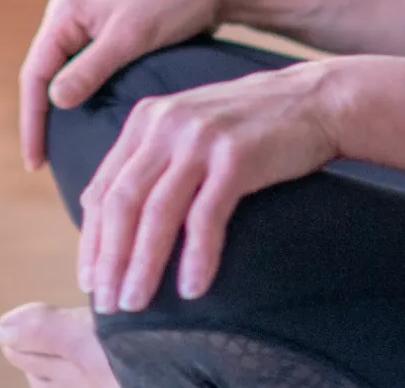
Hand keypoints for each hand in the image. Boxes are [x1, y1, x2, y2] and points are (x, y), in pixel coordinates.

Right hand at [18, 0, 233, 170]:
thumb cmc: (170, 3)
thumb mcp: (129, 38)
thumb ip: (90, 69)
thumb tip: (54, 101)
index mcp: (65, 11)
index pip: (36, 73)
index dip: (32, 119)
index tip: (36, 161)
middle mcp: (70, 17)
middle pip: (44, 75)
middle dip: (41, 118)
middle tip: (42, 163)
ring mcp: (88, 26)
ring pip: (64, 76)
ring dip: (60, 111)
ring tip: (59, 152)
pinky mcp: (109, 37)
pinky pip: (85, 73)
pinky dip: (82, 100)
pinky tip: (86, 126)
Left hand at [77, 61, 342, 311]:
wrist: (314, 99)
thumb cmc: (249, 126)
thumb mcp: (188, 130)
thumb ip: (149, 161)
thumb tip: (103, 211)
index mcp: (146, 120)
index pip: (103, 188)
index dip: (92, 240)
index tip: (89, 281)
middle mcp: (165, 124)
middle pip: (121, 203)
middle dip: (109, 259)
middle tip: (107, 304)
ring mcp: (199, 138)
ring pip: (156, 213)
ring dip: (142, 264)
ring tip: (135, 304)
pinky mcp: (235, 156)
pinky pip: (206, 216)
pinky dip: (196, 257)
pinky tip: (191, 290)